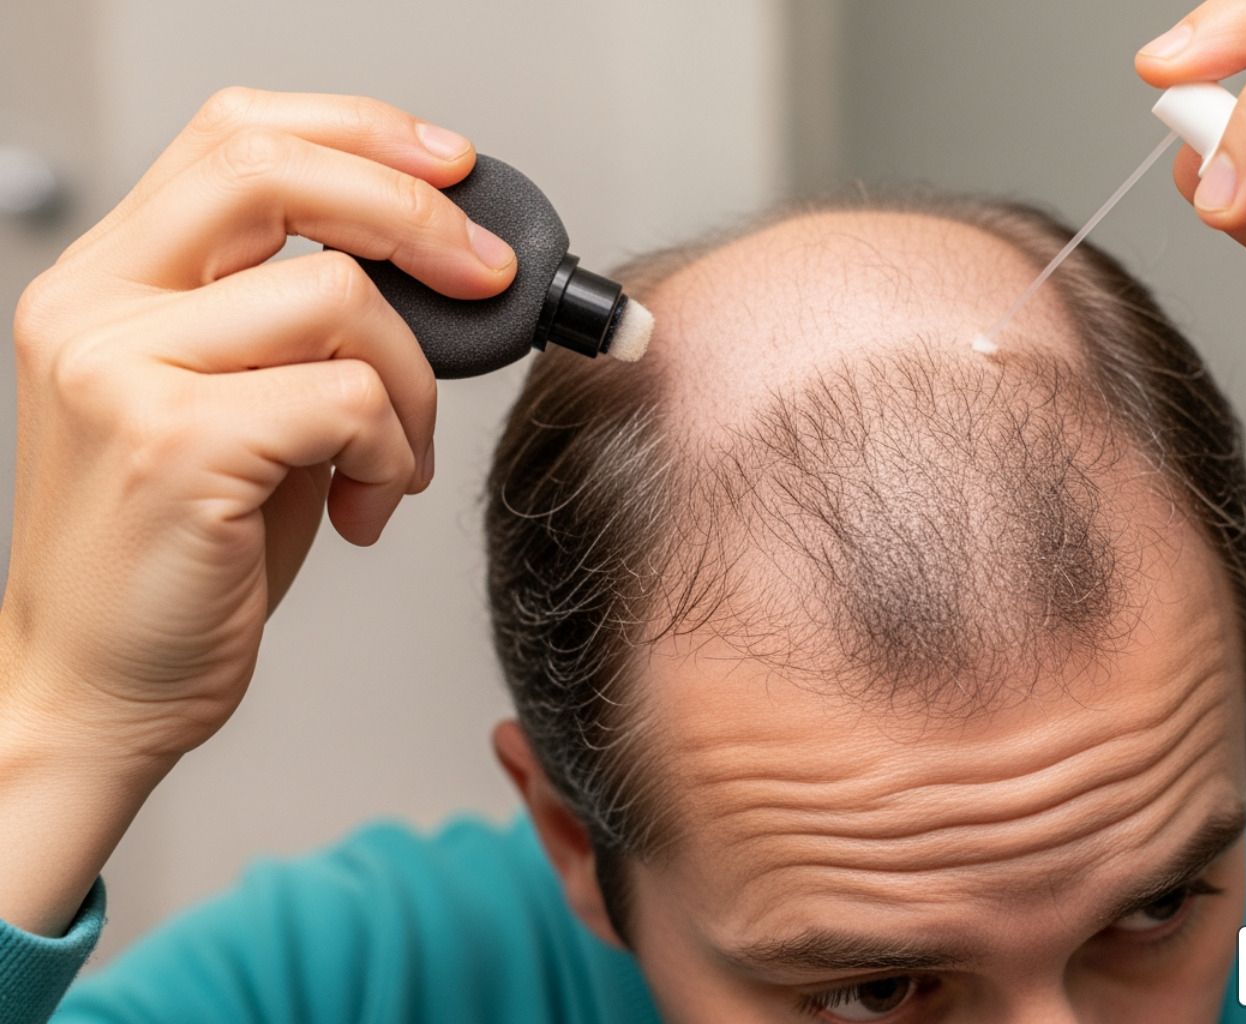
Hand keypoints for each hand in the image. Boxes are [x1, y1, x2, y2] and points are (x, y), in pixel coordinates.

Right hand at [0, 87, 514, 934]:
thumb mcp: (233, 406)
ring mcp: (120, 370)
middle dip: (414, 213)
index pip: (233, 135)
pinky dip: (392, 449)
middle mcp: (95, 307)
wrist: (103, 689)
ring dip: (411, 386)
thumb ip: (295, 325)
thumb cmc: (182, 557)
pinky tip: (367, 502)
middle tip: (486, 276)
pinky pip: (348, 397)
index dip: (358, 131)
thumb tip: (433, 267)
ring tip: (391, 461)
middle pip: (273, 169)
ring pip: (338, 297)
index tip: (451, 167)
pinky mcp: (172, 444)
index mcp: (109, 282)